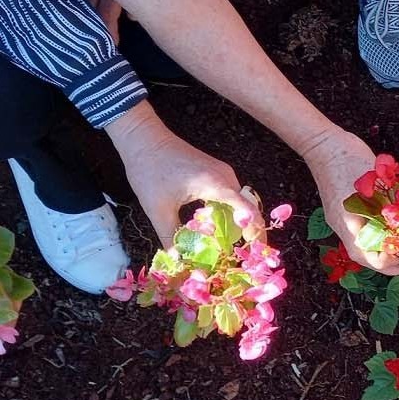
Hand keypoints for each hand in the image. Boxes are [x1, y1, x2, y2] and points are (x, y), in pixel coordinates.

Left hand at [106, 102, 258, 246]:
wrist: (144, 139)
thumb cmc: (149, 169)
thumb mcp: (157, 209)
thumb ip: (170, 236)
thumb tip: (177, 260)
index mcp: (215, 184)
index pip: (247, 210)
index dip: (255, 231)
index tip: (255, 249)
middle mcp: (225, 176)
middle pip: (246, 207)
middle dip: (247, 230)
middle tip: (241, 253)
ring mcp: (222, 171)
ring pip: (238, 201)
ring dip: (236, 221)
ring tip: (229, 243)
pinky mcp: (216, 171)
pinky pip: (229, 195)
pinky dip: (227, 211)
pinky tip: (215, 224)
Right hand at [302, 128, 398, 276]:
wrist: (324, 144)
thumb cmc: (347, 159)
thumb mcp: (373, 180)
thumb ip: (388, 203)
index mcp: (348, 222)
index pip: (366, 255)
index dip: (387, 264)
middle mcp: (342, 224)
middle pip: (363, 254)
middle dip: (386, 262)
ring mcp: (340, 217)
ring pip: (361, 243)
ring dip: (381, 249)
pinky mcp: (342, 208)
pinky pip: (360, 229)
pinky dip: (376, 234)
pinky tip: (390, 228)